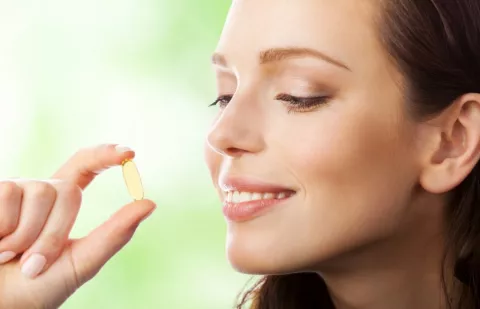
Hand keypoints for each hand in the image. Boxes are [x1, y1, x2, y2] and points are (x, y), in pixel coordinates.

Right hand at [0, 144, 156, 308]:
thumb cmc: (34, 289)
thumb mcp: (80, 262)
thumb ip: (114, 234)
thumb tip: (150, 204)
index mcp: (61, 204)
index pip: (85, 167)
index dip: (106, 155)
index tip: (130, 153)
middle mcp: (38, 191)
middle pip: (69, 190)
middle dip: (54, 233)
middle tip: (34, 264)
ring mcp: (13, 190)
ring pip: (40, 192)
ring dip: (25, 236)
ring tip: (8, 256)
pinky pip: (8, 195)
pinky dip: (2, 229)